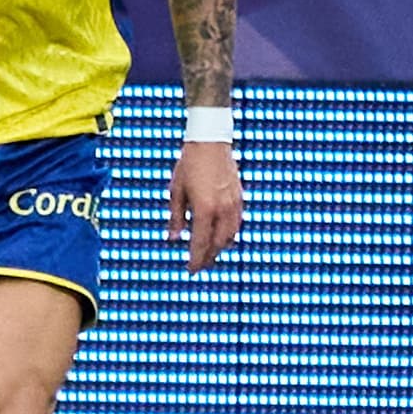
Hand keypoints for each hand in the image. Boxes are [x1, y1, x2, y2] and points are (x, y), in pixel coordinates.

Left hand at [169, 140, 242, 270]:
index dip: (196, 259)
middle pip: (217, 244)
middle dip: (208, 257)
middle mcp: (222, 210)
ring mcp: (234, 204)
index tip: (191, 271)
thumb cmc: (188, 165)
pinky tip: (221, 236)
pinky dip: (229, 234)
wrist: (210, 142)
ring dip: (219, 248)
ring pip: (230, 236)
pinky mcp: (240, 198)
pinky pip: (236, 224)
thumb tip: (173, 238)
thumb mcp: (176, 191)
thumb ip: (175, 217)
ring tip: (209, 253)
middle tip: (199, 266)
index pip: (200, 243)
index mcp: (204, 210)